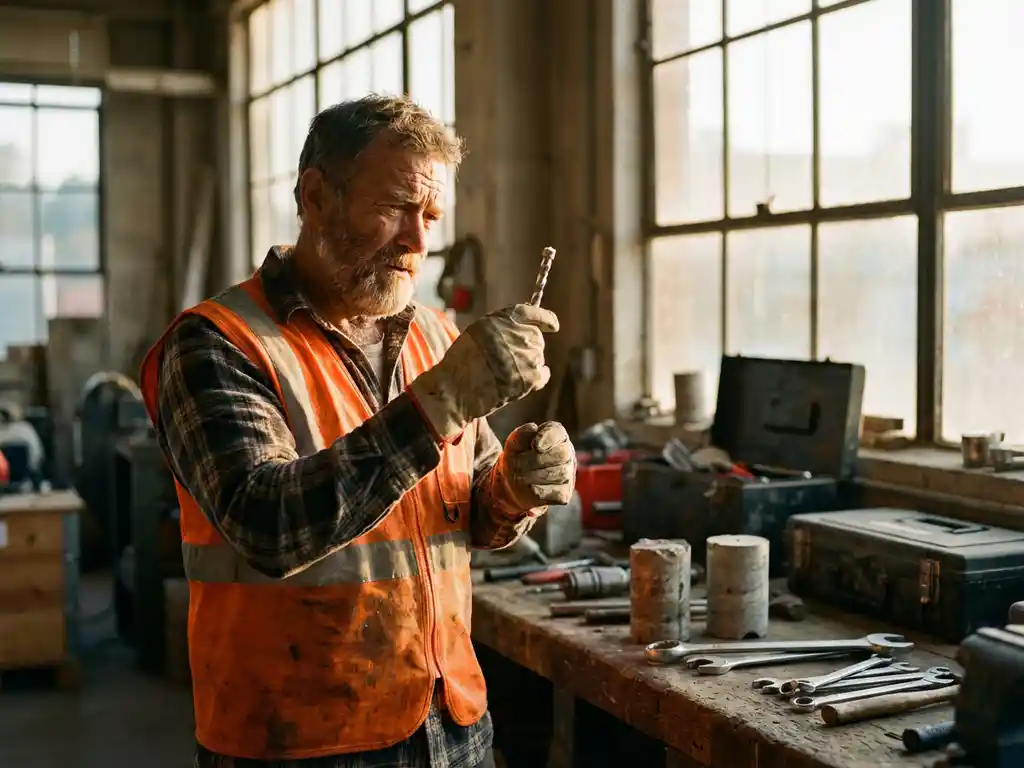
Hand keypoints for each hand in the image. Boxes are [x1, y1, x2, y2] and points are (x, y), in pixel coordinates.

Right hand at [408, 304, 557, 439]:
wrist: (456, 390)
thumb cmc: (461, 362)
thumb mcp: (478, 331)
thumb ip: (502, 325)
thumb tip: (525, 325)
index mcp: (503, 319)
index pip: (533, 312)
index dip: (546, 319)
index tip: (553, 325)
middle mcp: (518, 334)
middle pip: (536, 338)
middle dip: (527, 347)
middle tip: (507, 361)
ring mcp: (527, 355)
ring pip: (538, 356)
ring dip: (527, 364)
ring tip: (504, 373)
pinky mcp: (531, 377)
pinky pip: (543, 374)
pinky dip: (536, 378)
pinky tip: (519, 382)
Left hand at [496, 421, 575, 508]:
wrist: (513, 483)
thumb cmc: (517, 457)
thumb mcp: (513, 444)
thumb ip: (521, 434)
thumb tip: (533, 428)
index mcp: (556, 435)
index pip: (557, 432)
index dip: (547, 438)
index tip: (535, 446)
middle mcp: (567, 453)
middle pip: (561, 454)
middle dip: (534, 460)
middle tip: (516, 465)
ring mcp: (568, 474)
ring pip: (559, 474)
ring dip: (533, 476)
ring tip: (518, 476)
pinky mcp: (564, 493)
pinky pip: (557, 492)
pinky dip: (539, 490)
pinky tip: (529, 487)